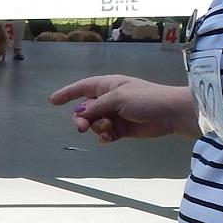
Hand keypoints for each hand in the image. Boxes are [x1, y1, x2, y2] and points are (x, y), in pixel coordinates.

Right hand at [49, 74, 196, 141]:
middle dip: (82, 119)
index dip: (67, 93)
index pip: (82, 87)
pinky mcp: (123, 129)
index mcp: (108, 85)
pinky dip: (106, 137)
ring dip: (97, 128)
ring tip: (108, 130)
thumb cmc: (147, 98)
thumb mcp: (118, 98)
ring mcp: (116, 114)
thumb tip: (79, 112)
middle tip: (83, 127)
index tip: (52, 101)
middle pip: (85, 110)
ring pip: (95, 124)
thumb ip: (96, 106)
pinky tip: (110, 138)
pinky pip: (106, 134)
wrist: (170, 114)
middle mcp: (109, 99)